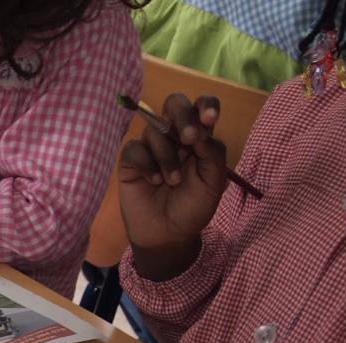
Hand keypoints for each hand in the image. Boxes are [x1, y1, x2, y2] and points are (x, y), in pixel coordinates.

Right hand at [118, 94, 228, 280]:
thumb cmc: (193, 208)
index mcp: (199, 137)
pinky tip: (153, 182)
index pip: (202, 107)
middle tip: (189, 139)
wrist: (168, 234)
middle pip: (174, 104)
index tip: (209, 119)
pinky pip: (134, 148)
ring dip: (166, 156)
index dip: (205, 105)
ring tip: (171, 182)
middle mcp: (174, 136)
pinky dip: (145, 164)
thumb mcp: (214, 182)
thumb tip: (199, 131)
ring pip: (155, 131)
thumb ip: (212, 152)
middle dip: (182, 117)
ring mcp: (151, 147)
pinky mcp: (131, 161)